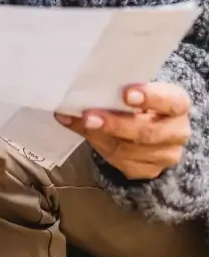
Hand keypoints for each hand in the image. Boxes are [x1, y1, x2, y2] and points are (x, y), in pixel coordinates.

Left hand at [55, 83, 190, 179]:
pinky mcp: (149, 170)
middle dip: (115, 125)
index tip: (126, 94)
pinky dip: (98, 145)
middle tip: (89, 117)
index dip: (150, 97)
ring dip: (100, 136)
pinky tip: (83, 131)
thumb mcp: (132, 86)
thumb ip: (117, 87)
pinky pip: (121, 162)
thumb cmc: (135, 97)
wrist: (145, 122)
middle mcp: (177, 132)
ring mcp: (166, 155)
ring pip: (129, 150)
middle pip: (147, 132)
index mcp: (177, 103)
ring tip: (79, 123)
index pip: (170, 101)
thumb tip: (81, 87)